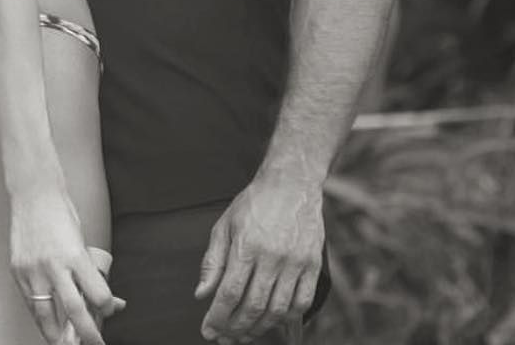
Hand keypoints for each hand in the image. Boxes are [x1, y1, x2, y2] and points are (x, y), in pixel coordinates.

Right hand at [10, 188, 123, 344]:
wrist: (33, 193)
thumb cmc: (60, 212)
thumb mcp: (81, 240)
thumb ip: (90, 270)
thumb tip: (106, 295)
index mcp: (75, 254)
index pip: (98, 294)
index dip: (108, 307)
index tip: (110, 310)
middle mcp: (54, 264)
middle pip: (74, 311)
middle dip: (86, 333)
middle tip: (94, 343)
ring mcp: (33, 269)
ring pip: (45, 314)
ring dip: (56, 334)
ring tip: (64, 342)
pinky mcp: (18, 270)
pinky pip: (30, 301)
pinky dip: (39, 314)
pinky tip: (47, 320)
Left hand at [195, 174, 322, 342]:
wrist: (292, 184)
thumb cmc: (254, 203)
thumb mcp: (225, 224)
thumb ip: (213, 261)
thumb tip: (202, 294)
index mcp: (246, 244)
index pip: (230, 292)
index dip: (218, 317)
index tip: (209, 330)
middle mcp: (272, 256)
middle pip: (253, 306)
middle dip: (235, 328)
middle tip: (224, 337)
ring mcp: (295, 262)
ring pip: (276, 310)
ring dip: (258, 328)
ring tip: (244, 334)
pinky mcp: (313, 265)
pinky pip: (300, 303)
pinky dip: (285, 319)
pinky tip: (271, 321)